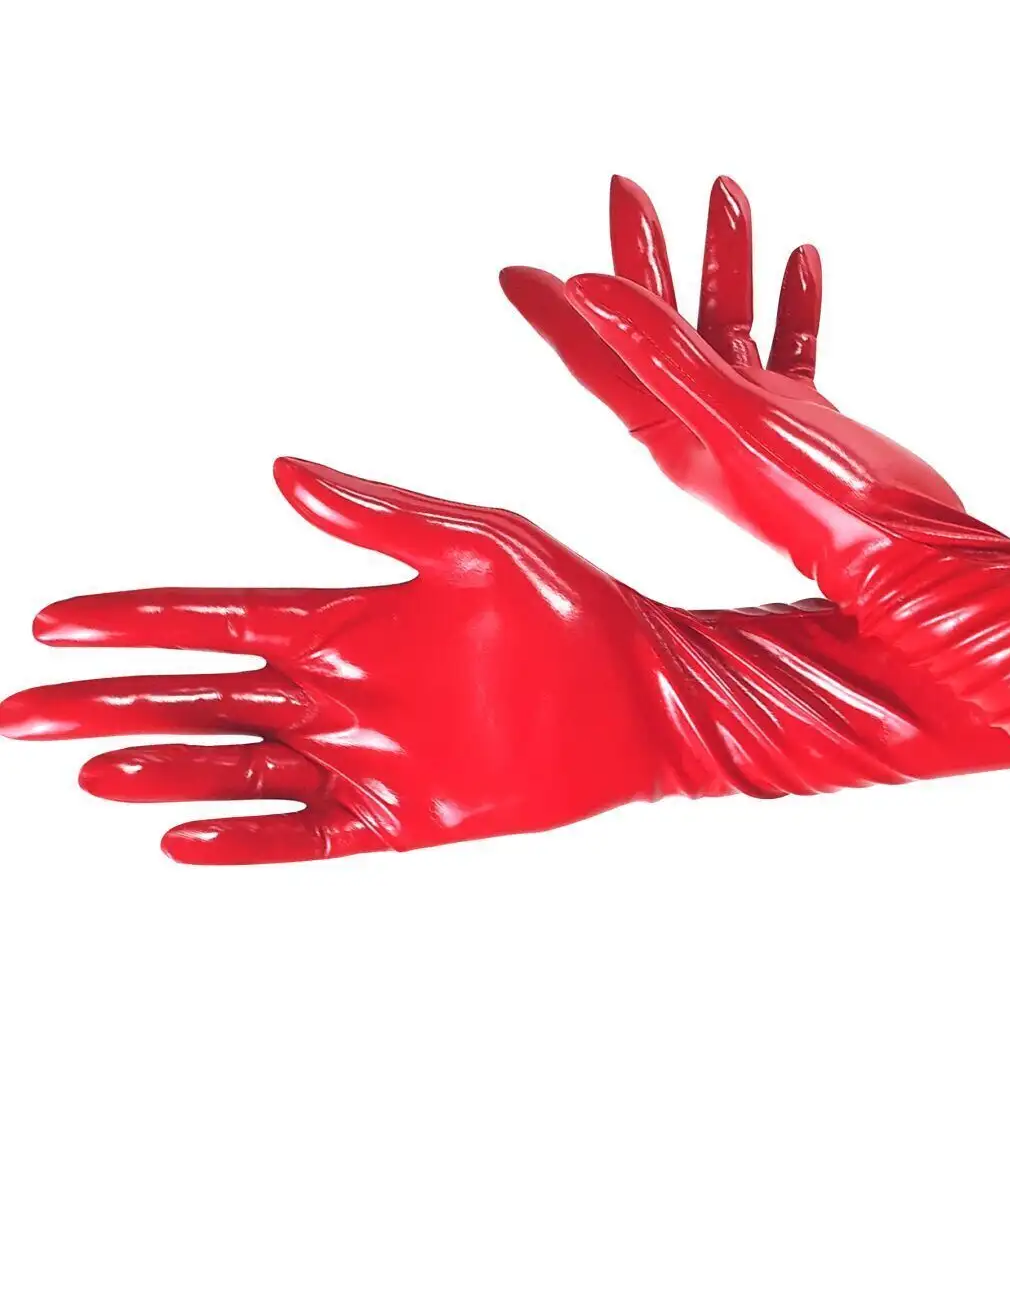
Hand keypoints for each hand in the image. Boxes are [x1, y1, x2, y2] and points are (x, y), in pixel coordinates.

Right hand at [0, 460, 704, 862]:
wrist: (647, 694)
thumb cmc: (571, 606)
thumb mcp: (478, 544)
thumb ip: (379, 516)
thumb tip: (280, 469)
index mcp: (346, 617)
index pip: (213, 618)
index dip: (133, 619)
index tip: (53, 618)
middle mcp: (339, 688)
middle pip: (199, 696)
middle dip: (109, 699)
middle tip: (18, 710)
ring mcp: (366, 756)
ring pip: (237, 767)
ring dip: (163, 765)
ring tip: (89, 768)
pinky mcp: (404, 816)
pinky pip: (307, 834)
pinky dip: (245, 840)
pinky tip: (179, 838)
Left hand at [501, 175, 838, 530]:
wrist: (909, 556)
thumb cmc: (825, 507)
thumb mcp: (737, 420)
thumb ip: (664, 354)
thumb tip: (589, 291)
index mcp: (675, 431)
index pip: (598, 358)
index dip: (555, 312)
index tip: (514, 270)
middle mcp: (708, 424)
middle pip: (662, 325)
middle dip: (645, 253)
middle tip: (625, 188)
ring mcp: (760, 421)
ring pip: (731, 323)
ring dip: (726, 260)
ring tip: (727, 192)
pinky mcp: (809, 422)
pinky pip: (790, 348)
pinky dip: (792, 303)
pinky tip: (800, 258)